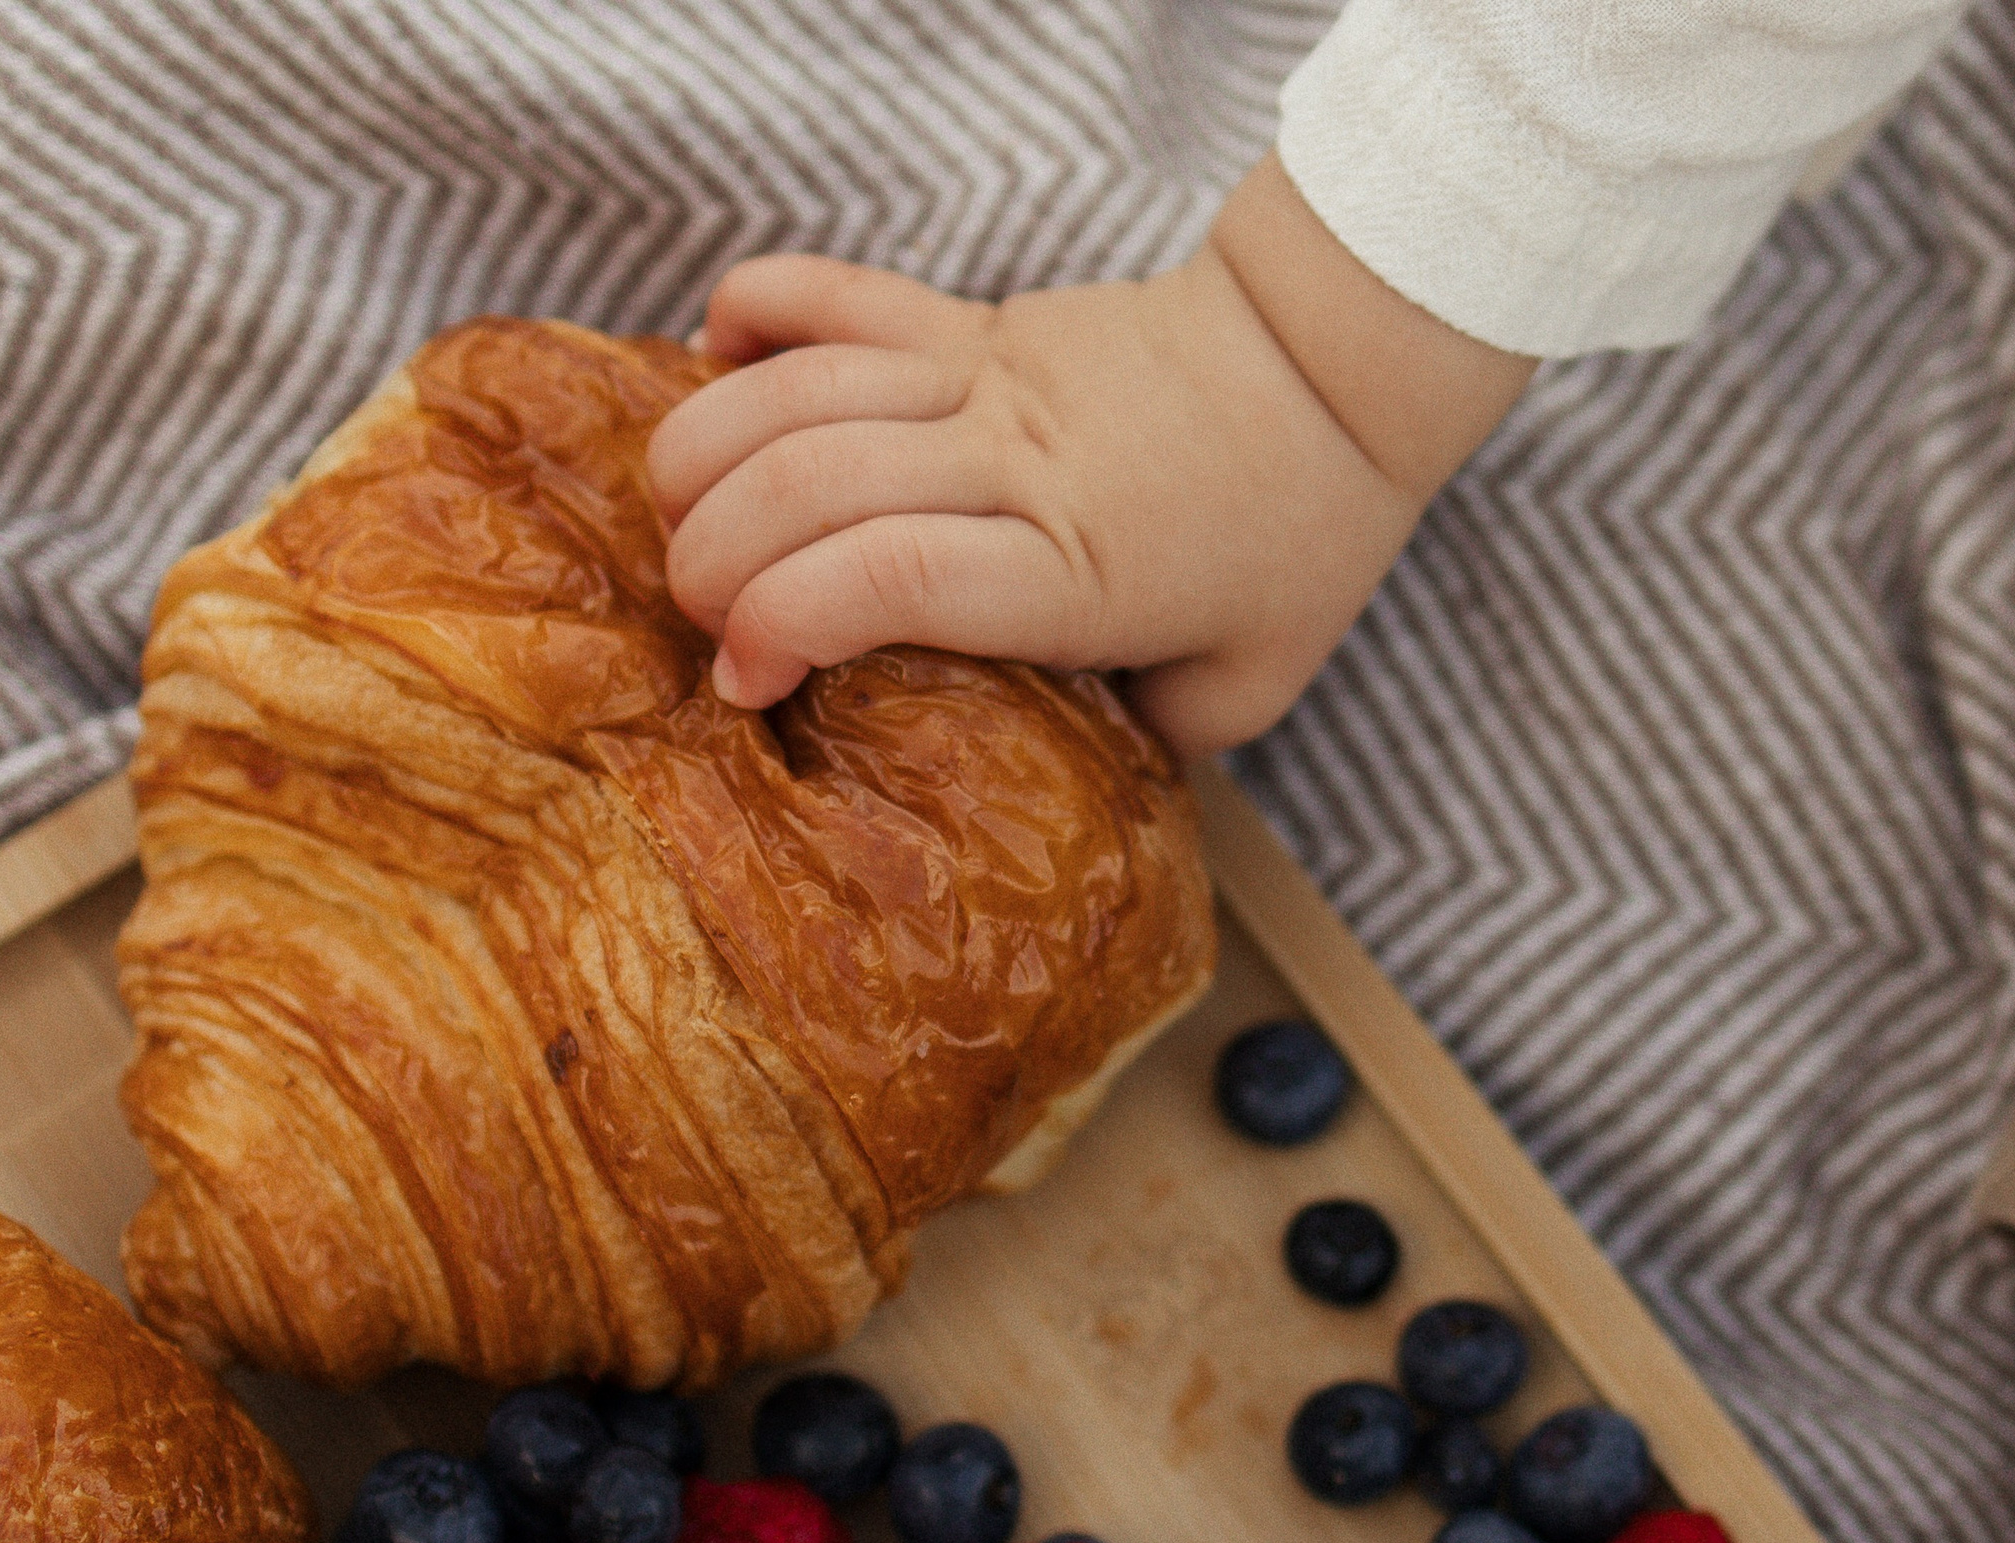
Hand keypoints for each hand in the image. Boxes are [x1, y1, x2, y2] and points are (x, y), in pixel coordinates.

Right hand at [646, 155, 1534, 754]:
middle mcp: (1013, 462)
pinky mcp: (976, 320)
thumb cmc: (1298, 539)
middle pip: (806, 482)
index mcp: (1072, 566)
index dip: (781, 624)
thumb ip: (1138, 744)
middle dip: (711, 557)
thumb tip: (1041, 780)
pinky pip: (838, 290)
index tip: (744, 680)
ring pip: (798, 386)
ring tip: (680, 518)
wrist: (1334, 368)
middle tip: (697, 614)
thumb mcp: (1242, 689)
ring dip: (704, 450)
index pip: (884, 576)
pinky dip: (753, 311)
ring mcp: (987, 377)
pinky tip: (717, 362)